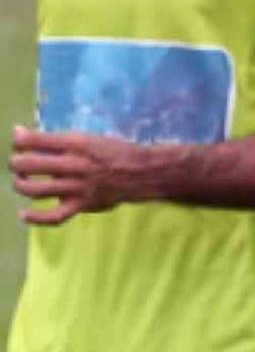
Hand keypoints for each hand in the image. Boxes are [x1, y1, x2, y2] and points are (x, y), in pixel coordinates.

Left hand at [9, 125, 148, 225]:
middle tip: (18, 163)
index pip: (33, 140)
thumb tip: (19, 133)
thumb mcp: (87, 138)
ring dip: (21, 185)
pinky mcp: (82, 204)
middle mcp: (74, 164)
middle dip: (15, 163)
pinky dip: (35, 218)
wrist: (142, 172)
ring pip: (34, 190)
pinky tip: (24, 214)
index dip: (18, 141)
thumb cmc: (113, 151)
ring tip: (22, 181)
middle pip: (28, 165)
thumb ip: (55, 140)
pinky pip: (54, 216)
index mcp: (76, 143)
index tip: (19, 143)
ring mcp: (77, 187)